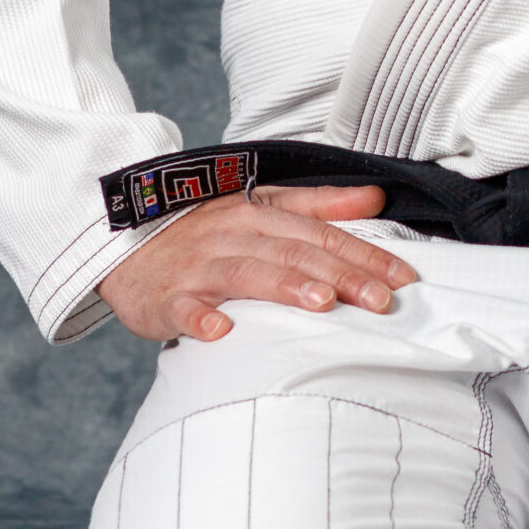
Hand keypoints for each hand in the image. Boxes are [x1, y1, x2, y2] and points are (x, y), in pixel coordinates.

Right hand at [98, 183, 413, 343]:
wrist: (125, 241)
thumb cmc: (204, 230)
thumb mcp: (261, 205)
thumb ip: (319, 204)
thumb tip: (375, 198)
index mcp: (260, 214)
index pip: (322, 235)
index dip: (364, 255)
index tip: (402, 277)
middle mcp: (234, 235)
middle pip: (295, 254)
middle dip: (341, 276)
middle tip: (380, 300)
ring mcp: (200, 267)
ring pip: (248, 273)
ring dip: (285, 287)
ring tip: (322, 303)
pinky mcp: (167, 297)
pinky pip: (183, 307)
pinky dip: (200, 318)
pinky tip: (220, 330)